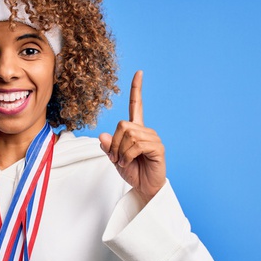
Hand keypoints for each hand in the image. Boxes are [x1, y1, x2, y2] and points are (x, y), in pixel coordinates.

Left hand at [99, 70, 165, 202]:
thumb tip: (102, 135)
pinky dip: (127, 156)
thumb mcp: (114, 159)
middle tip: (115, 158)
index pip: (137, 105)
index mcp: (136, 130)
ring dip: (120, 152)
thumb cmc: (132, 172)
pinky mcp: (157, 147)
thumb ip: (108, 147)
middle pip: (123, 125)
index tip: (139, 72)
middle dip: (114, 143)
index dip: (137, 89)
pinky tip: (130, 163)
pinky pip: (136, 145)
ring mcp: (153, 138)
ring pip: (128, 135)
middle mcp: (145, 131)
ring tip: (124, 162)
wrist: (144, 188)